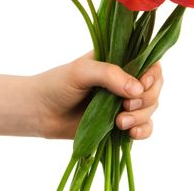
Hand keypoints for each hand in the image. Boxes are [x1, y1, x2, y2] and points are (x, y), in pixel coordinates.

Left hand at [33, 52, 162, 139]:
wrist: (39, 112)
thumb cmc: (57, 84)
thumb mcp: (82, 72)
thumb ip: (110, 75)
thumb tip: (137, 90)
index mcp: (120, 60)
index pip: (150, 63)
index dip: (152, 75)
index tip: (142, 84)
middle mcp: (126, 80)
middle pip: (154, 88)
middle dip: (146, 99)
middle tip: (126, 106)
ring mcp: (124, 103)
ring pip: (150, 109)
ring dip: (141, 117)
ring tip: (119, 123)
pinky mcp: (120, 123)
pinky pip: (144, 127)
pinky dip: (143, 131)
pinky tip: (132, 133)